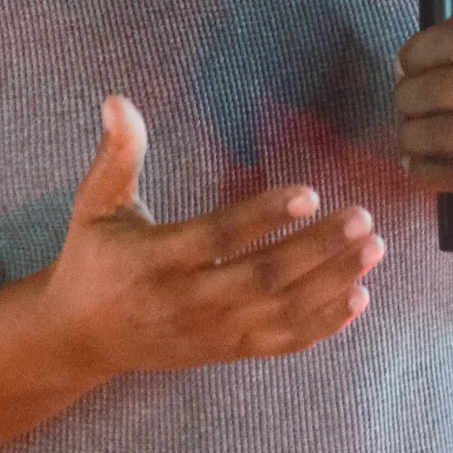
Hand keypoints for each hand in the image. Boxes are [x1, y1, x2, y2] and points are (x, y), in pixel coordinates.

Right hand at [39, 96, 381, 375]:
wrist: (80, 338)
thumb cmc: (92, 259)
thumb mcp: (95, 204)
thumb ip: (117, 154)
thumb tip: (118, 100)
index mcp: (153, 260)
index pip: (217, 238)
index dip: (264, 217)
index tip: (310, 193)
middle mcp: (185, 302)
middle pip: (261, 279)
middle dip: (317, 249)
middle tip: (362, 217)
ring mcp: (209, 333)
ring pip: (280, 313)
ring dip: (332, 282)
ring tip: (372, 248)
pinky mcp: (223, 352)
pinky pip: (281, 343)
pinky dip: (323, 324)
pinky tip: (359, 295)